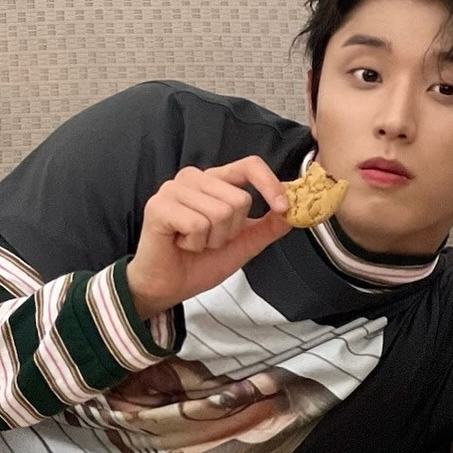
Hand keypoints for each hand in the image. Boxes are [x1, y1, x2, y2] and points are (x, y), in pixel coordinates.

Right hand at [125, 158, 292, 320]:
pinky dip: (194, 243)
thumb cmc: (198, 263)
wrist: (167, 287)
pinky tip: (180, 244)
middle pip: (239, 198)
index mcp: (215, 181)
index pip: (249, 165)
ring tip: (193, 243)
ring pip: (219, 212)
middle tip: (209, 240)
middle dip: (231, 231)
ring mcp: (174, 188)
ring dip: (211, 240)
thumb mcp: (243, 244)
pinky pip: (197, 224)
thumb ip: (268, 226)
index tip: (283, 208)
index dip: (270, 184)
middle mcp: (194, 178)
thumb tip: (294, 211)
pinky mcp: (159, 205)